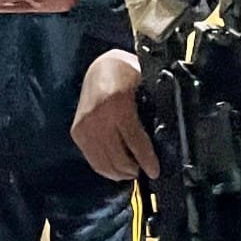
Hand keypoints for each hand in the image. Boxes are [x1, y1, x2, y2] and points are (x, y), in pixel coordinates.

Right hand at [71, 49, 158, 180]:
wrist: (100, 68)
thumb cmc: (126, 74)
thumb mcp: (145, 87)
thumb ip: (153, 110)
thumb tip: (163, 140)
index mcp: (118, 104)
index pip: (135, 142)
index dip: (146, 161)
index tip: (154, 172)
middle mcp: (98, 117)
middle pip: (118, 157)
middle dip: (133, 170)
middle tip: (145, 171)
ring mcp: (85, 126)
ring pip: (104, 163)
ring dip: (119, 173)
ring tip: (132, 172)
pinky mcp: (77, 132)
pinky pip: (92, 159)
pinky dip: (105, 168)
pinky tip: (117, 168)